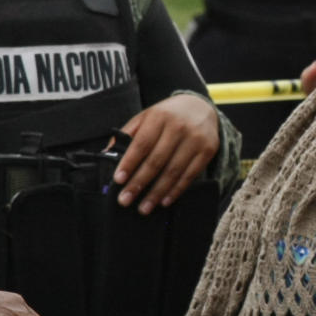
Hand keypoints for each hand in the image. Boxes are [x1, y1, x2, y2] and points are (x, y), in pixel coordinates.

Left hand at [115, 94, 219, 212]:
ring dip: (157, 193)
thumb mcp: (146, 116)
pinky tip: (164, 201)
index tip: (118, 180)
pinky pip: (190, 175)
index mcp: (159, 116)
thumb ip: (128, 133)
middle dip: (139, 183)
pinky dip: (176, 190)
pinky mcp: (208, 150)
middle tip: (125, 200)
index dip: (129, 163)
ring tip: (143, 207)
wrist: (201, 107)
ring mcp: (195, 139)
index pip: (142, 143)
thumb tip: (107, 154)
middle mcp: (179, 127)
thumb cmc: (167, 115)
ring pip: (173, 171)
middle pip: (156, 160)